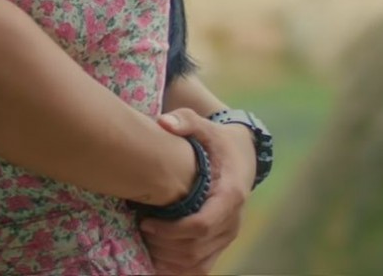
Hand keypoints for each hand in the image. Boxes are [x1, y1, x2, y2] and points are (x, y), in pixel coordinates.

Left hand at [139, 108, 254, 273]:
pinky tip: (155, 261)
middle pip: (196, 248)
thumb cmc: (218, 142)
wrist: (243, 156)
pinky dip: (178, 269)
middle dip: (164, 245)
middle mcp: (232, 220)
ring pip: (197, 262)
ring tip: (144, 242)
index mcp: (230, 195)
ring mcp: (227, 234)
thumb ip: (186, 121)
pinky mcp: (221, 242)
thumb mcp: (206, 126)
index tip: (146, 222)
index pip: (202, 224)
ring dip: (167, 259)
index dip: (172, 230)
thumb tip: (164, 123)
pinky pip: (201, 267)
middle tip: (139, 230)